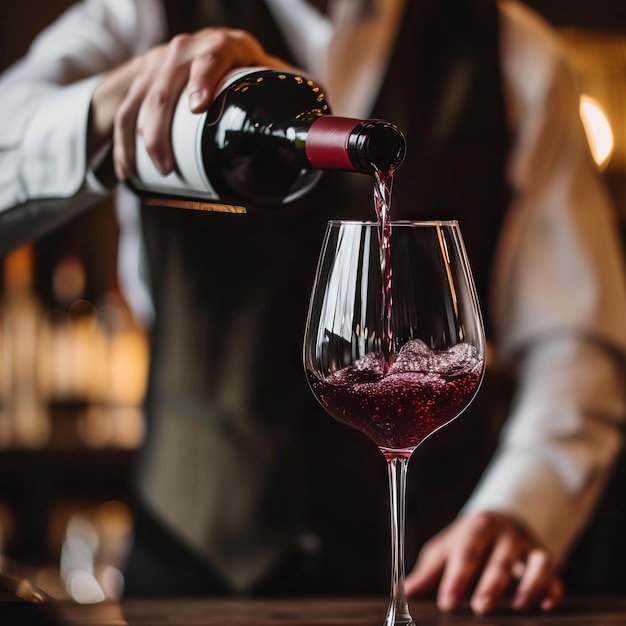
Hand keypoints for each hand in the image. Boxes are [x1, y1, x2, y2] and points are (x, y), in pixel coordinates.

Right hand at [89, 28, 289, 179]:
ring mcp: (160, 62)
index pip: (212, 54)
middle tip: (169, 166)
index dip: (202, 77)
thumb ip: (290, 96)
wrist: (196, 58)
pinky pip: (124, 109)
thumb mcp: (263, 77)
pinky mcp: (141, 78)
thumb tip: (319, 131)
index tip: (198, 107)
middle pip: (166, 84)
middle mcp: (188, 49)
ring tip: (152, 171)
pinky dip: (122, 142)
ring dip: (139, 139)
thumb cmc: (240, 74)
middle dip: (160, 128)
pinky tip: (127, 170)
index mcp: (225, 47)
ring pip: (141, 99)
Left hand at [405, 511, 562, 614]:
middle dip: (491, 584)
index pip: (466, 551)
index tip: (447, 601)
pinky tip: (545, 606)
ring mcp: (529, 547)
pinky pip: (556, 574)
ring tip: (518, 605)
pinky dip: (553, 589)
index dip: (457, 577)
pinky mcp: (548, 561)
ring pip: (536, 562)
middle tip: (479, 607)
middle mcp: (506, 534)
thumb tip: (404, 592)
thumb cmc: (468, 541)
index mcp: (477, 527)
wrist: (500, 521)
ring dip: (529, 584)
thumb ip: (429, 572)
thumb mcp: (446, 549)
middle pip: (500, 557)